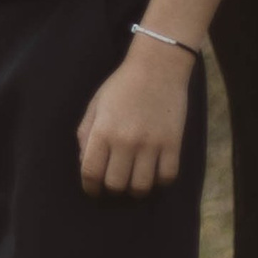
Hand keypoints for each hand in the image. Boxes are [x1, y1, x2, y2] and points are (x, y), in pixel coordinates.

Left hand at [78, 38, 195, 195]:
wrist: (158, 68)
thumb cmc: (122, 86)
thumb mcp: (96, 105)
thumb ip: (86, 134)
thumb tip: (85, 163)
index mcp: (103, 130)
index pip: (91, 172)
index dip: (90, 187)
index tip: (92, 190)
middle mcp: (126, 141)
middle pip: (116, 184)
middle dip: (111, 188)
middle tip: (114, 181)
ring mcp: (151, 144)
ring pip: (141, 187)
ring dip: (135, 188)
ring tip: (133, 179)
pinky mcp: (173, 144)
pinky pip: (166, 177)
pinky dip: (159, 181)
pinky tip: (154, 172)